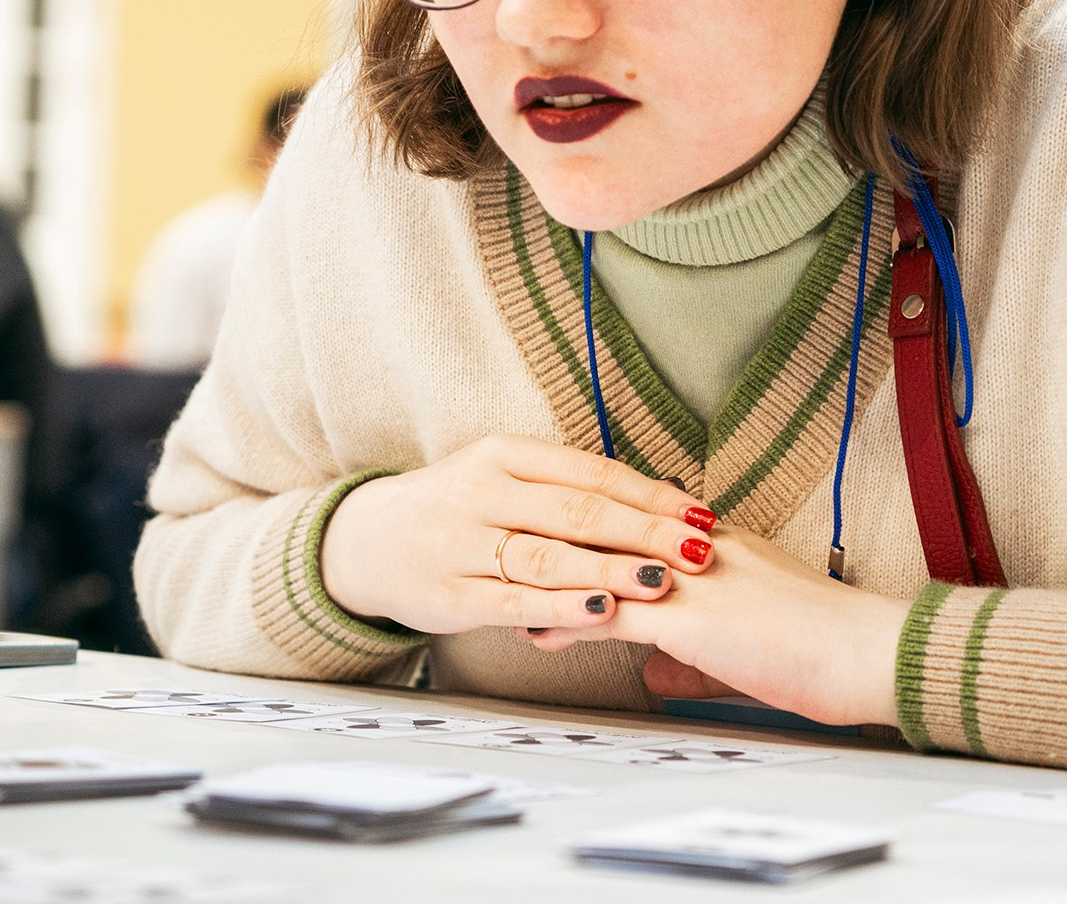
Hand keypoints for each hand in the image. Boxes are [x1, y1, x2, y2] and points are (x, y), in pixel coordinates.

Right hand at [319, 435, 715, 634]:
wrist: (367, 542)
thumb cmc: (457, 510)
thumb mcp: (504, 478)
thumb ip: (568, 489)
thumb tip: (660, 501)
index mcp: (504, 455)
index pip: (591, 471)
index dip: (651, 494)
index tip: (699, 513)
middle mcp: (483, 493)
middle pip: (578, 511)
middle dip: (645, 531)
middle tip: (697, 550)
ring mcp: (463, 545)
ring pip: (549, 556)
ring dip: (611, 570)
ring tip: (662, 582)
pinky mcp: (451, 595)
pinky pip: (515, 602)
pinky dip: (562, 609)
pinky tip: (602, 613)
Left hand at [519, 525, 908, 726]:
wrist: (866, 653)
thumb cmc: (827, 651)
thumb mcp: (754, 646)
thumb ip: (699, 656)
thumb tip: (660, 676)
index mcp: (719, 544)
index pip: (638, 523)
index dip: (590, 532)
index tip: (549, 541)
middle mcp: (700, 548)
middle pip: (608, 531)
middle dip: (554, 546)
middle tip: (507, 557)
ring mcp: (693, 579)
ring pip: (600, 565)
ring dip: (549, 582)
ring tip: (506, 598)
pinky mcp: (691, 617)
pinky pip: (612, 612)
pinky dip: (570, 622)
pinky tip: (538, 634)